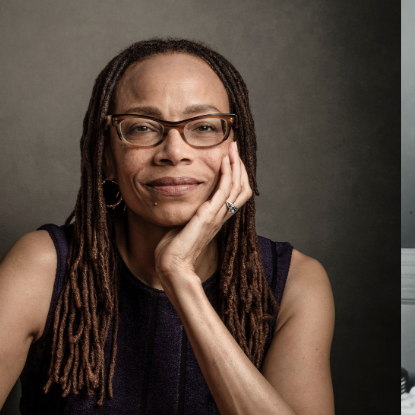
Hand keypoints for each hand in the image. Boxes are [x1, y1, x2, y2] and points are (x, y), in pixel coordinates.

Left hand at [154, 142, 250, 280]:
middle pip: (242, 187)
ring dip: (236, 165)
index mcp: (217, 218)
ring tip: (232, 149)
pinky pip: (223, 191)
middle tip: (235, 148)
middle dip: (240, 166)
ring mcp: (216, 216)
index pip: (237, 193)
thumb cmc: (173, 249)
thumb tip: (182, 200)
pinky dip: (226, 174)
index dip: (237, 175)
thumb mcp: (183, 224)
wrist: (171, 266)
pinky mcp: (208, 216)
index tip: (231, 157)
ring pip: (237, 187)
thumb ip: (188, 212)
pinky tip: (223, 162)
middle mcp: (221, 216)